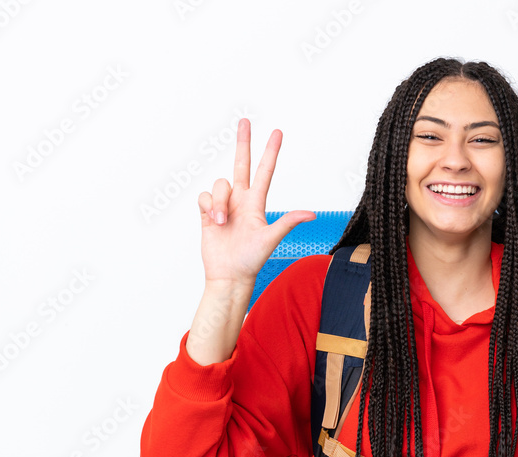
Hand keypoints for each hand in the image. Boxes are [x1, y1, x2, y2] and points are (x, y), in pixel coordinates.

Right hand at [197, 118, 315, 284]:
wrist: (229, 274)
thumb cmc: (251, 260)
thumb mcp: (271, 238)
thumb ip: (288, 221)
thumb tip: (312, 214)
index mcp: (257, 203)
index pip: (265, 171)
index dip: (270, 152)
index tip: (277, 132)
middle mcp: (241, 200)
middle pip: (241, 164)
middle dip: (243, 142)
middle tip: (245, 120)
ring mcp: (225, 205)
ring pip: (219, 185)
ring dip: (220, 202)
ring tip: (224, 223)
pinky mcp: (208, 212)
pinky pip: (205, 196)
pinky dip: (209, 206)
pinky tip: (214, 221)